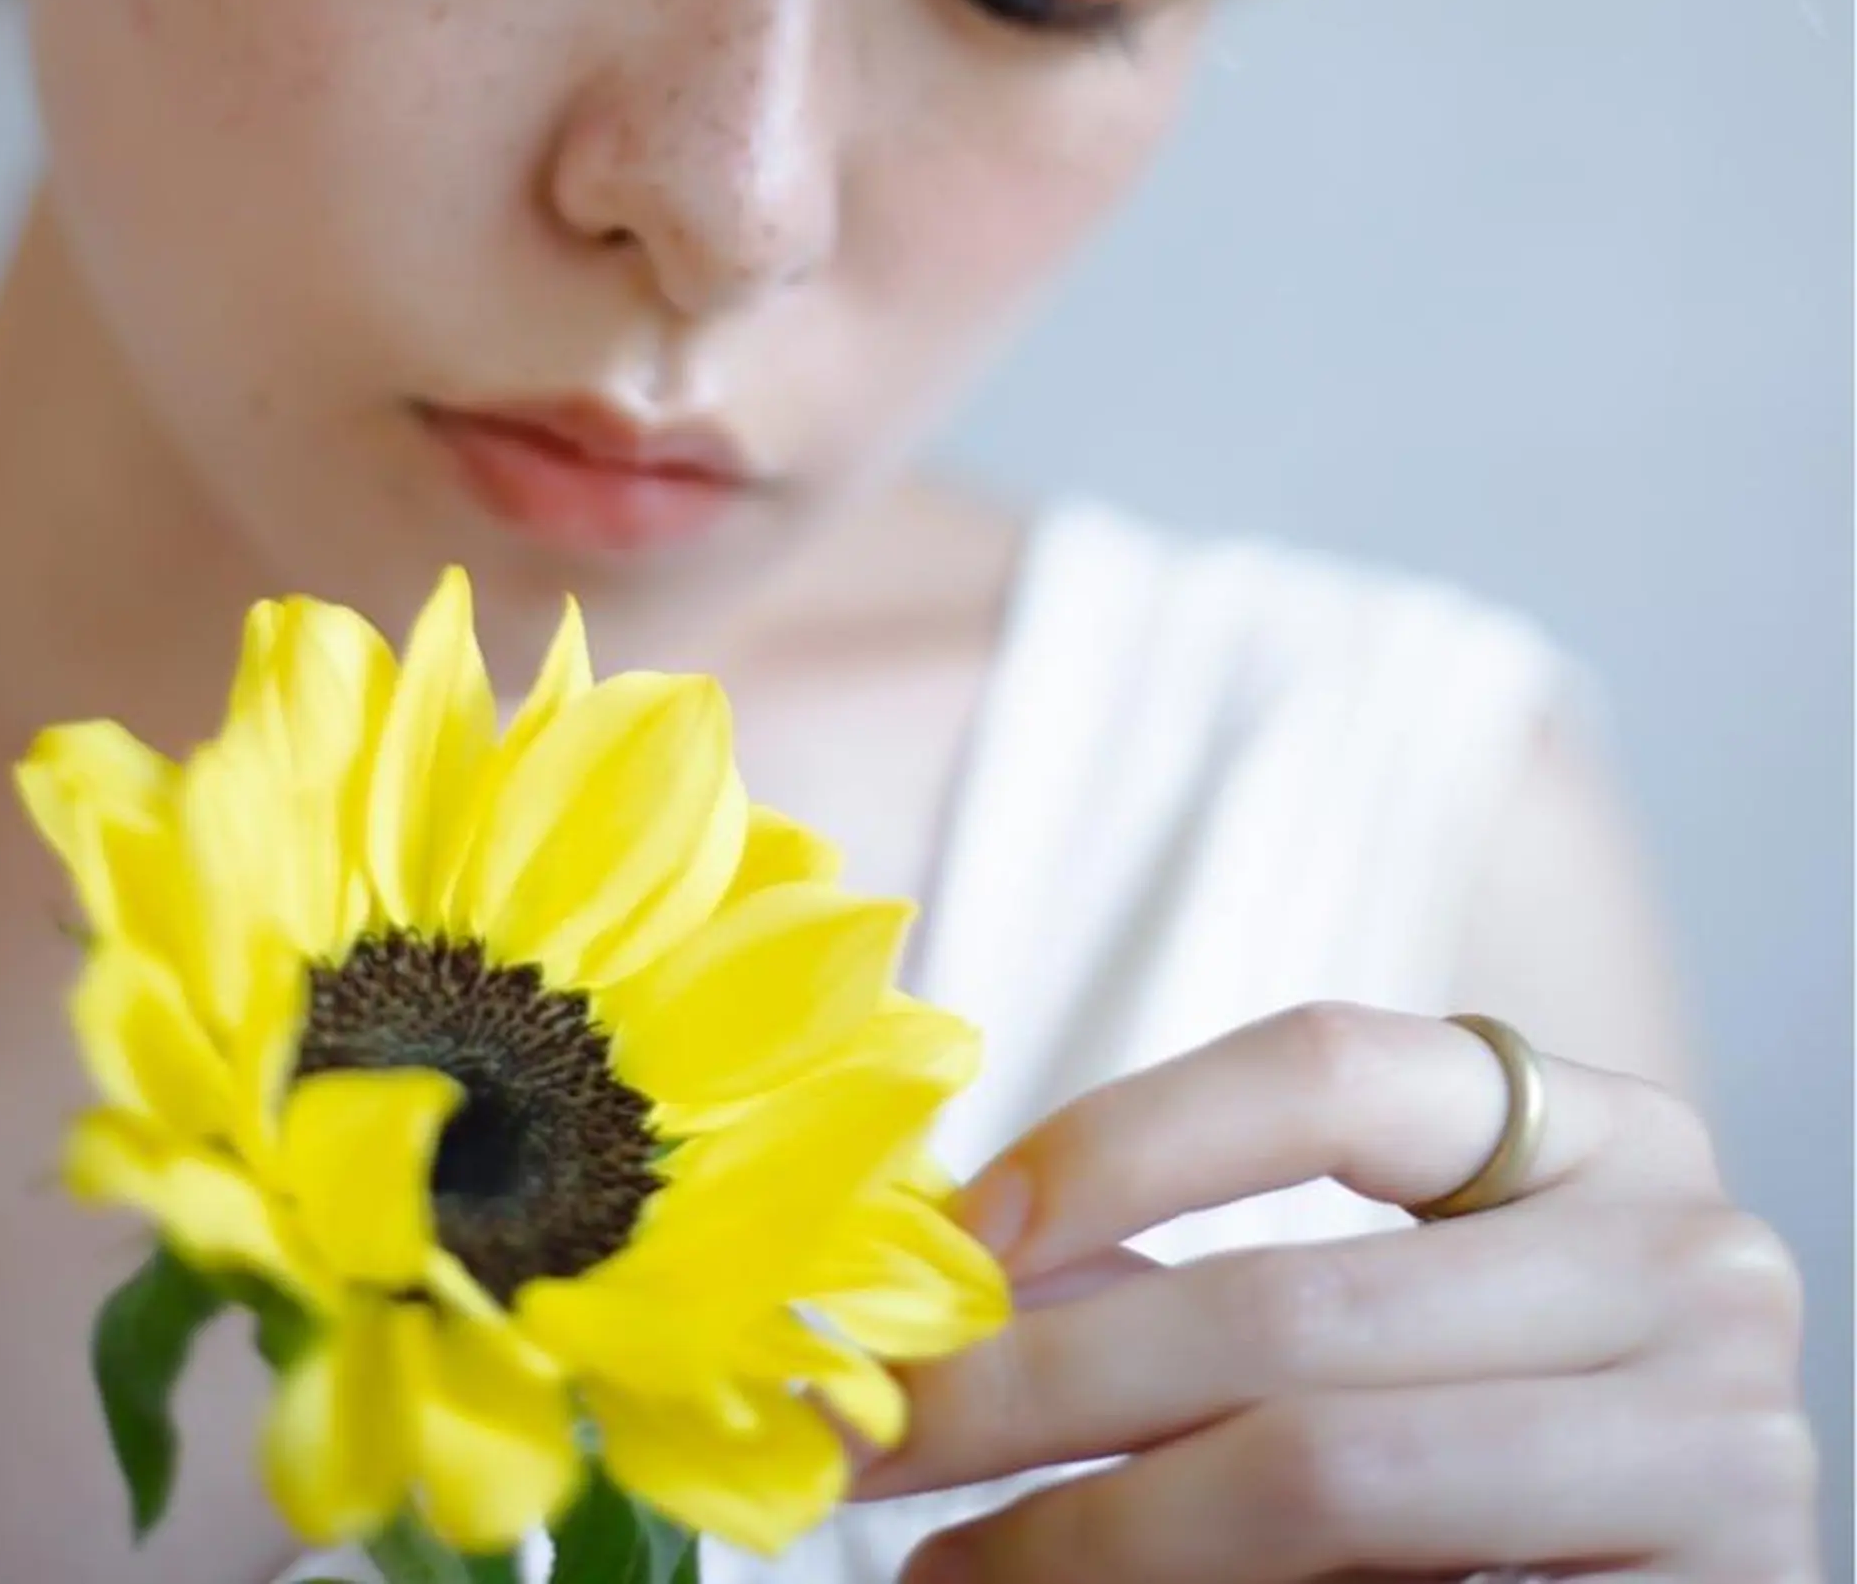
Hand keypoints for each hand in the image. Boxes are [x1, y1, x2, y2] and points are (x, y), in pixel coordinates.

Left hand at [852, 1003, 1818, 1580]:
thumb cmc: (1496, 1449)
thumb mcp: (1370, 1326)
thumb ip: (1187, 1283)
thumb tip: (940, 1267)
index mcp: (1604, 1134)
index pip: (1328, 1068)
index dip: (1118, 1140)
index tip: (954, 1242)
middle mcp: (1689, 1263)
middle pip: (1289, 1299)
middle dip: (1040, 1381)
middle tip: (877, 1437)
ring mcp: (1722, 1448)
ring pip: (1320, 1476)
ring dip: (1090, 1537)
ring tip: (944, 1571)